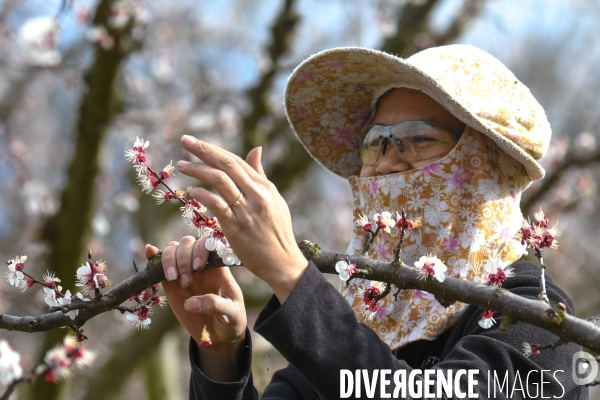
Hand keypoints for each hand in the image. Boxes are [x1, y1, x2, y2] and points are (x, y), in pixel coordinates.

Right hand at [145, 238, 246, 380]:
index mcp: (219, 266)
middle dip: (184, 258)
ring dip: (170, 260)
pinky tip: (149, 252)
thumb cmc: (230, 319)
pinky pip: (160, 265)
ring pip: (173, 249)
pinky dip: (153, 256)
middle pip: (188, 243)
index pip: (209, 242)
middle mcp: (201, 263)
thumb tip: (190, 303)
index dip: (201, 248)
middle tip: (186, 282)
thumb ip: (215, 305)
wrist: (220, 334)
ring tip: (174, 279)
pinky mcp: (171, 283)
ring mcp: (185, 271)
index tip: (198, 267)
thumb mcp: (231, 314)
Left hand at [176, 137, 308, 302]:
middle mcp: (256, 194)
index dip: (214, 149)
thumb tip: (256, 149)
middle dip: (203, 151)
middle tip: (184, 141)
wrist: (283, 262)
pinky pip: (217, 205)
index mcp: (264, 186)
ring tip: (182, 166)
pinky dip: (203, 195)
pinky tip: (192, 191)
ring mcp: (246, 210)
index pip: (235, 161)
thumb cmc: (277, 231)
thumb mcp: (274, 199)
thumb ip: (260, 175)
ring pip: (219, 181)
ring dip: (198, 170)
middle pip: (226, 165)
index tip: (195, 142)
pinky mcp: (236, 227)